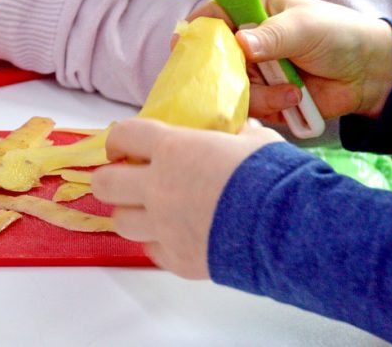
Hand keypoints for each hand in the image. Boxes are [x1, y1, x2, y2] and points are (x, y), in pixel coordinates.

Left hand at [92, 119, 282, 278]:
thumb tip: (242, 132)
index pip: (123, 136)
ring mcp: (163, 227)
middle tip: (125, 179)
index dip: (118, 140)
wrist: (286, 226)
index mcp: (173, 149)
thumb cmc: (271, 175)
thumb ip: (239, 136)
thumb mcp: (256, 141)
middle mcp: (157, 187)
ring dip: (131, 213)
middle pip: (105, 184)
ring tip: (149, 210)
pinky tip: (176, 235)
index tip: (123, 146)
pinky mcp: (177, 259)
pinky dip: (158, 242)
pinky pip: (151, 250)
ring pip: (120, 223)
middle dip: (110, 179)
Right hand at [188, 0, 391, 121]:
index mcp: (254, 9)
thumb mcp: (306, 27)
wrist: (369, 75)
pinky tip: (294, 101)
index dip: (198, 29)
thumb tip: (240, 43)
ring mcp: (255, 71)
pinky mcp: (265, 98)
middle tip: (246, 77)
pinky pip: (249, 108)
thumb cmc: (340, 35)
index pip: (214, 14)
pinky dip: (270, 108)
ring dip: (260, 94)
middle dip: (228, 72)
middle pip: (215, 58)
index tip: (183, 44)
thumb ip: (272, 34)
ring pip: (231, 88)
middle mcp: (248, 40)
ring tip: (291, 91)